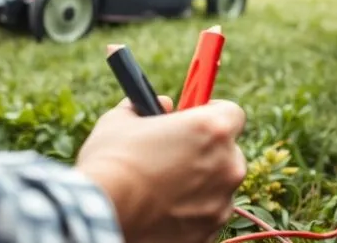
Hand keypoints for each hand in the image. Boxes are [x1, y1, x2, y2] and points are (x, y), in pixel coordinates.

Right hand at [77, 96, 247, 242]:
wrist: (103, 213)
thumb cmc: (112, 161)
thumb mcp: (124, 118)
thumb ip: (151, 106)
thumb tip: (163, 105)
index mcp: (212, 129)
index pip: (233, 113)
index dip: (213, 113)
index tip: (195, 119)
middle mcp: (227, 165)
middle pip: (229, 151)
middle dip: (208, 151)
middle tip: (176, 155)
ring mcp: (221, 201)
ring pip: (219, 186)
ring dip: (201, 183)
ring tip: (162, 187)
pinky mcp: (211, 230)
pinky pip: (208, 214)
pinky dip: (192, 212)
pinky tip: (162, 209)